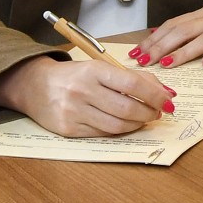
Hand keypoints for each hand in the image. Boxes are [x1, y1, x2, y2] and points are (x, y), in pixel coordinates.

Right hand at [0, 57, 174, 136]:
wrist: (34, 86)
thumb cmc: (74, 75)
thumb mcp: (100, 68)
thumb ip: (131, 77)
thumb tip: (164, 92)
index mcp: (93, 70)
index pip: (132, 84)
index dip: (155, 95)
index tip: (168, 100)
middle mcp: (83, 91)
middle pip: (127, 108)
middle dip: (150, 113)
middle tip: (158, 112)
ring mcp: (74, 112)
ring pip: (117, 125)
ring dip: (137, 124)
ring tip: (144, 118)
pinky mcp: (69, 130)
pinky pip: (103, 134)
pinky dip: (120, 131)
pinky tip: (126, 125)